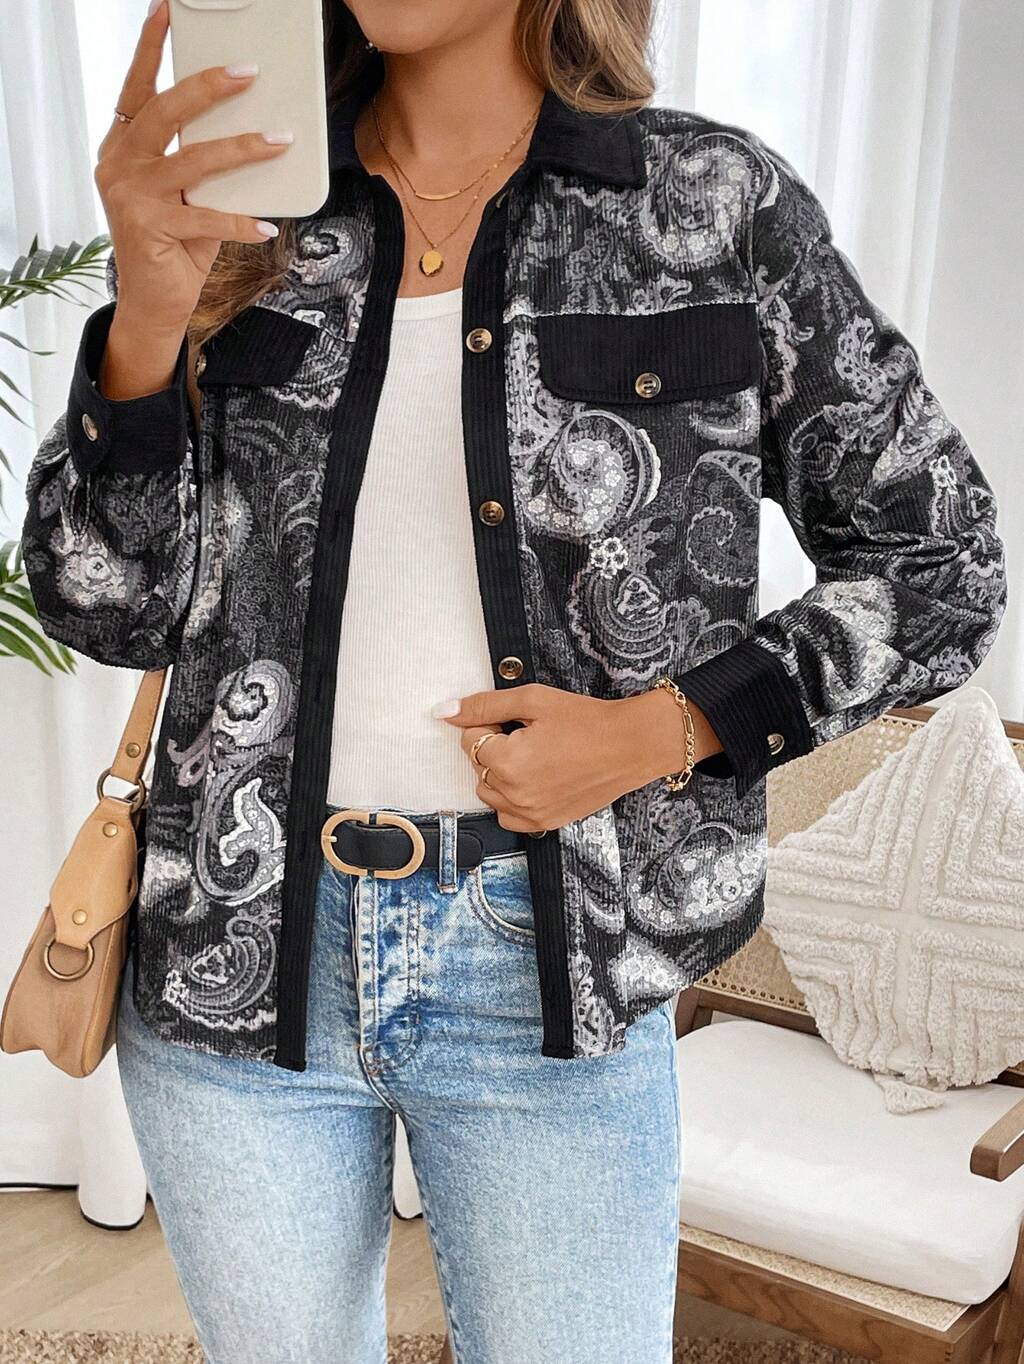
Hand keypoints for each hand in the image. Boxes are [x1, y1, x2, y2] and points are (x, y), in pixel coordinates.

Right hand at [95, 0, 291, 339]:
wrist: (155, 302)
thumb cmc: (175, 243)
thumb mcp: (188, 194)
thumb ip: (204, 163)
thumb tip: (253, 129)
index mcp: (123, 147)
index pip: (136, 89)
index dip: (150, 48)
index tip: (166, 11)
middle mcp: (119, 165)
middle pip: (165, 112)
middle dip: (208, 87)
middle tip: (249, 71)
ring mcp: (130, 196)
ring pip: (193, 161)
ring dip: (242, 148)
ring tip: (279, 139)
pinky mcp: (149, 229)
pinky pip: (207, 217)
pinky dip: (241, 222)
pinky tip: (266, 226)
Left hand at [435, 683, 720, 831]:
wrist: (630, 746)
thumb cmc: (585, 719)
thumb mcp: (532, 700)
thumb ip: (483, 706)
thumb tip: (442, 712)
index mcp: (508, 762)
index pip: (469, 739)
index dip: (490, 724)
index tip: (519, 720)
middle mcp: (515, 795)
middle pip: (477, 766)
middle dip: (494, 747)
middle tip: (529, 735)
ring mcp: (530, 814)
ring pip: (488, 791)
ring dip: (500, 773)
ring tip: (534, 756)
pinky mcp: (545, 824)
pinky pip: (507, 815)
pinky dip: (512, 798)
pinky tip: (535, 779)